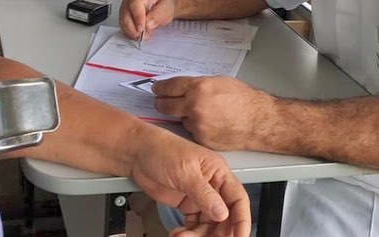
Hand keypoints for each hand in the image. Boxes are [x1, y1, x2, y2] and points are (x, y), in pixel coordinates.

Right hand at [119, 0, 174, 39]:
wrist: (162, 6)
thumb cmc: (164, 4)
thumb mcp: (167, 7)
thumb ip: (159, 14)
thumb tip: (148, 23)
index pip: (135, 4)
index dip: (137, 17)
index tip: (142, 28)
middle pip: (126, 13)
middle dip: (133, 28)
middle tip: (144, 36)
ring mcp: (125, 5)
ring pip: (123, 20)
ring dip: (132, 31)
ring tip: (144, 36)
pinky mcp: (124, 14)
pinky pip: (123, 25)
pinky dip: (130, 32)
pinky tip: (138, 34)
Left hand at [128, 125, 251, 236]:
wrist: (136, 153)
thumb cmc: (160, 149)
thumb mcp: (185, 171)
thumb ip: (204, 194)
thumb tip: (222, 213)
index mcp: (218, 172)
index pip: (238, 199)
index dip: (242, 220)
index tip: (240, 236)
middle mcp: (211, 185)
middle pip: (225, 216)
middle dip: (218, 232)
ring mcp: (198, 196)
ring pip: (209, 224)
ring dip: (199, 235)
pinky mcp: (185, 203)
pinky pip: (194, 224)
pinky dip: (188, 233)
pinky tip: (178, 234)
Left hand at [153, 77, 274, 151]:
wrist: (260, 122)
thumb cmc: (244, 99)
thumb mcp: (218, 81)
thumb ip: (197, 84)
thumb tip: (181, 87)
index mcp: (198, 88)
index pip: (167, 87)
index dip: (159, 88)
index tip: (156, 88)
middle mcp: (194, 106)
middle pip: (164, 105)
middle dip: (162, 102)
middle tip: (163, 100)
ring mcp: (197, 125)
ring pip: (179, 119)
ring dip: (184, 116)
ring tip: (203, 113)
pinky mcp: (202, 140)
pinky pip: (191, 132)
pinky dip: (196, 128)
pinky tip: (210, 124)